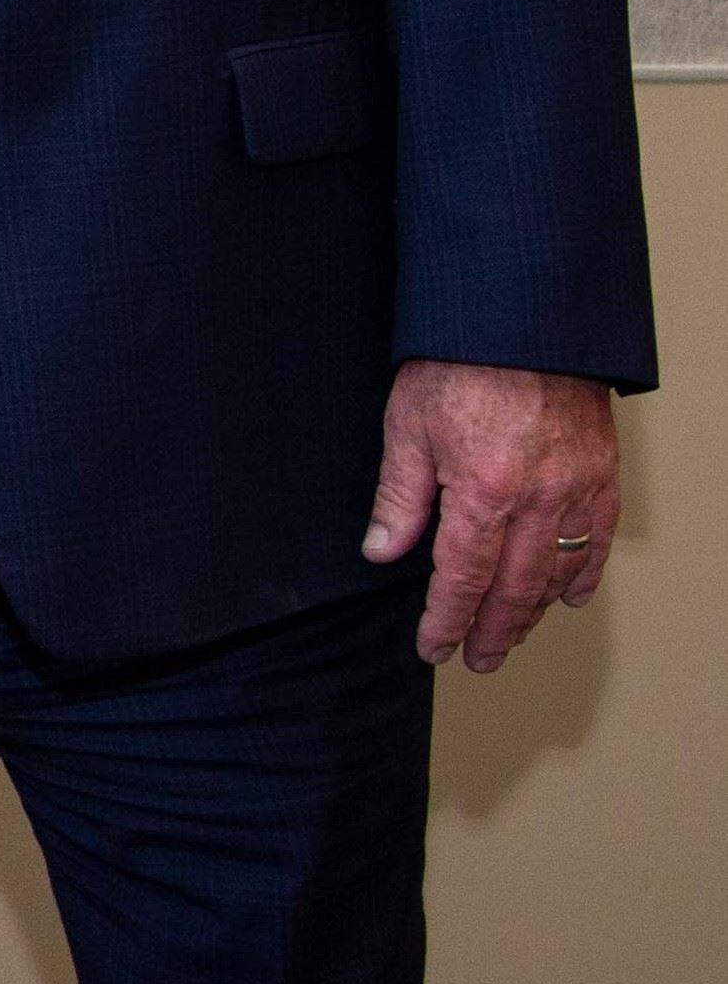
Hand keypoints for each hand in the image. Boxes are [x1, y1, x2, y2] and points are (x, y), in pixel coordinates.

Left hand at [363, 358, 620, 671]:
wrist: (524, 322)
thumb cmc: (459, 365)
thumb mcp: (407, 428)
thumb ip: (399, 499)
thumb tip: (380, 553)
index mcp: (484, 493)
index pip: (463, 580)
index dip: (447, 621)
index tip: (434, 648)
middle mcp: (538, 501)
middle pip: (515, 589)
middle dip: (493, 633)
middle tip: (477, 661)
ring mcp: (578, 490)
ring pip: (558, 573)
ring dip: (533, 612)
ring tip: (511, 635)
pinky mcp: (602, 476)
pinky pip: (596, 541)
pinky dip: (583, 575)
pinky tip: (567, 597)